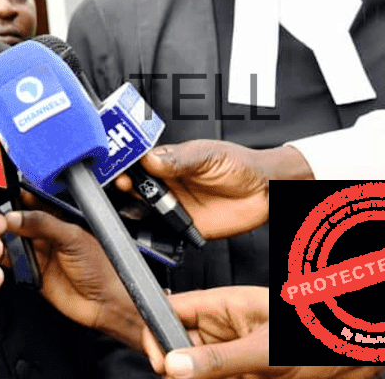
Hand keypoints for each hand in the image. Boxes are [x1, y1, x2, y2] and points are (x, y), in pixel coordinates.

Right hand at [0, 206, 144, 349]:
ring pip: (9, 238)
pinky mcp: (30, 271)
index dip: (15, 196)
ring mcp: (37, 251)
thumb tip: (15, 216)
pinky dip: (0, 257)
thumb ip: (43, 224)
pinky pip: (10, 261)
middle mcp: (45, 232)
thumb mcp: (72, 238)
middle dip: (2, 217)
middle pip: (15, 219)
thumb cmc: (102, 267)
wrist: (105, 303)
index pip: (31, 200)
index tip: (0, 196)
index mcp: (58, 217)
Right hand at [116, 141, 310, 238]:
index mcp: (168, 161)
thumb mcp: (208, 155)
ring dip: (133, 206)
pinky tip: (145, 223)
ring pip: (143, 207)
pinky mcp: (183, 226)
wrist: (265, 191)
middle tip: (124, 183)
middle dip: (124, 184)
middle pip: (135, 184)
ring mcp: (173, 205)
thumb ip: (179, 159)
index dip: (126, 162)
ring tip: (133, 201)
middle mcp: (167, 183)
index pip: (139, 160)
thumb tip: (150, 158)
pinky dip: (149, 229)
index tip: (119, 165)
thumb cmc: (239, 164)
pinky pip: (160, 230)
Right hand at [140, 287, 379, 378]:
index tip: (162, 363)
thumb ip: (219, 358)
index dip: (158, 335)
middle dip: (181, 369)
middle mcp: (224, 327)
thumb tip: (174, 365)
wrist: (359, 348)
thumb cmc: (320, 335)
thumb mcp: (267, 351)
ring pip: (198, 371)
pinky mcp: (245, 374)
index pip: (170, 311)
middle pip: (179, 348)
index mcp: (223, 305)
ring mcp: (234, 352)